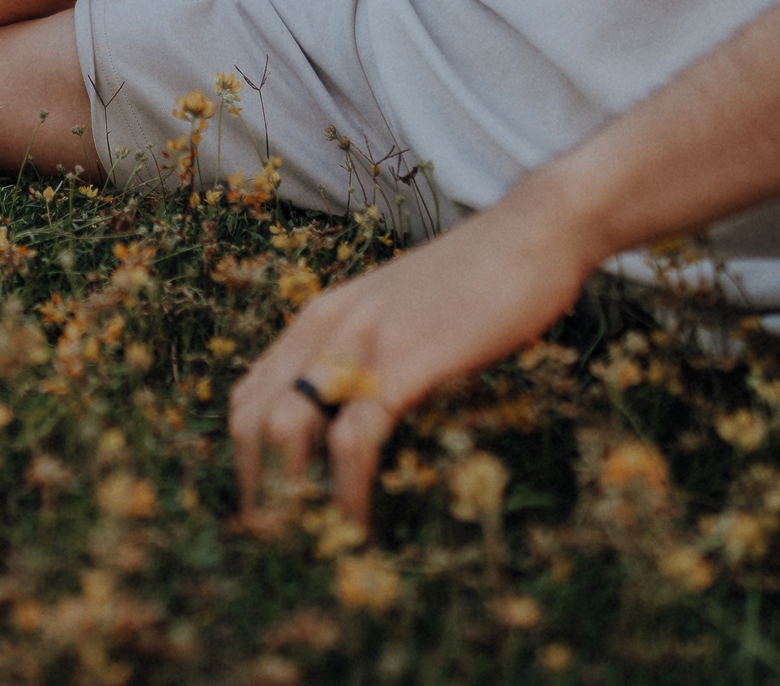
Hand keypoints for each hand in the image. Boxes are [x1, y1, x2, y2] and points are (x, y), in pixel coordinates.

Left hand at [226, 190, 597, 520]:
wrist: (533, 233)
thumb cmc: (478, 280)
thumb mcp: (400, 314)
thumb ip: (369, 353)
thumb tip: (359, 415)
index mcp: (319, 318)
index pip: (248, 395)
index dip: (246, 461)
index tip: (268, 511)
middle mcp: (325, 326)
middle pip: (251, 419)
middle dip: (257, 489)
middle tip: (278, 545)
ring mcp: (361, 341)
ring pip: (286, 428)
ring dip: (291, 496)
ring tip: (309, 546)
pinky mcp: (405, 361)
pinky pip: (354, 437)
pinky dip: (346, 491)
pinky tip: (357, 526)